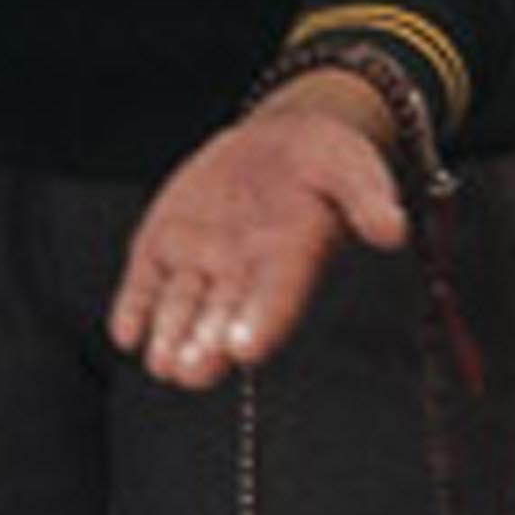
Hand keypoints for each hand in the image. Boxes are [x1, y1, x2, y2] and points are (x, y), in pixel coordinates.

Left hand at [108, 88, 411, 384]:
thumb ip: (367, 198)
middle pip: (225, 314)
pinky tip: (123, 332)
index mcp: (293, 256)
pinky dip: (133, 306)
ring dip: (170, 335)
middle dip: (208, 345)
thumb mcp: (353, 167)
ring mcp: (203, 261)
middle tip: (192, 372)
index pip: (278, 295)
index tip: (246, 349)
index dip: (262, 320)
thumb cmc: (326, 162)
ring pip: (183, 306)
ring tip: (161, 363)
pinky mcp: (166, 245)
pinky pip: (146, 281)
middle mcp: (245, 270)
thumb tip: (391, 230)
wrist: (279, 142)